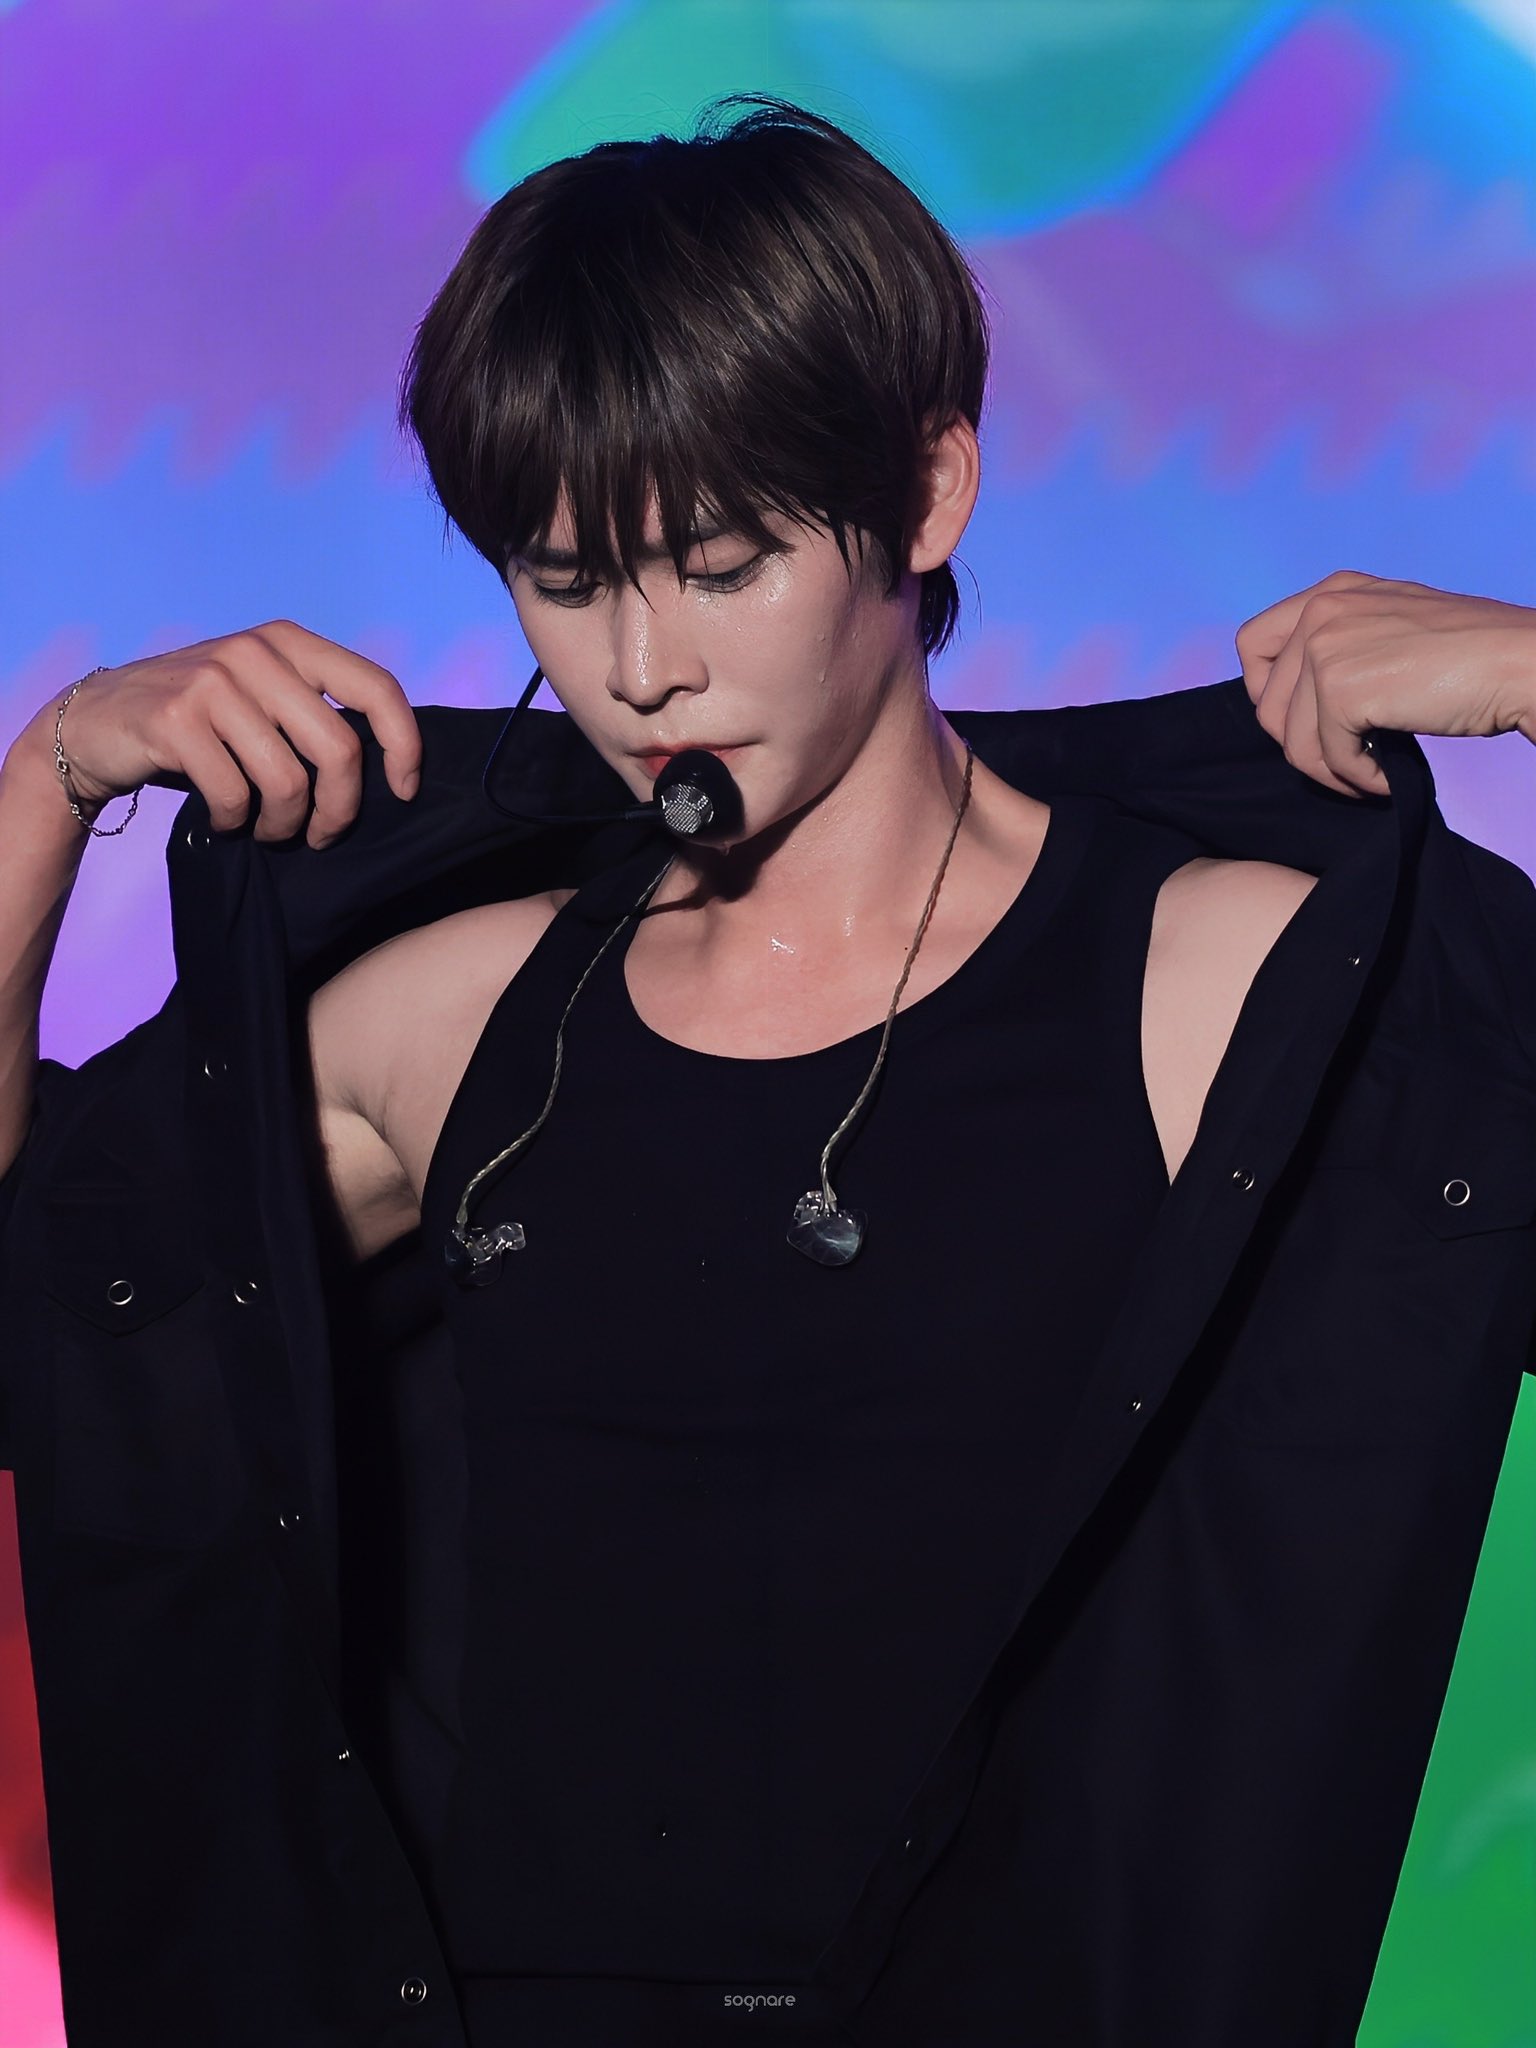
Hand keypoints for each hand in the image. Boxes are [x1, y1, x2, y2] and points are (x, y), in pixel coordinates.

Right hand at [23, 621, 421, 845]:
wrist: (97, 722)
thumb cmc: (199, 723)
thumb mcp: (262, 696)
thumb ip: (315, 712)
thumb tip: (391, 767)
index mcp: (289, 641)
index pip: (377, 687)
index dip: (404, 746)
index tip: (404, 791)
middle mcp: (255, 652)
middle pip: (340, 750)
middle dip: (339, 811)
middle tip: (320, 835)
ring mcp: (213, 683)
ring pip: (289, 782)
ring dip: (284, 825)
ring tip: (268, 831)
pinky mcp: (175, 721)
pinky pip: (235, 796)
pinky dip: (234, 823)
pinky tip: (222, 820)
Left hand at [1234, 569, 1535, 798]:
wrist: (1519, 662)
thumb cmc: (1471, 654)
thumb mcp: (1391, 628)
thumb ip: (1341, 646)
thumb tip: (1295, 707)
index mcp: (1331, 592)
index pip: (1252, 645)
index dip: (1265, 693)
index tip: (1304, 719)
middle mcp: (1322, 611)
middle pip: (1266, 705)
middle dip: (1303, 746)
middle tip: (1347, 759)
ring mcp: (1327, 647)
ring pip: (1292, 741)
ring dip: (1332, 771)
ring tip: (1369, 773)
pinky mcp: (1343, 689)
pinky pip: (1329, 758)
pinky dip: (1358, 779)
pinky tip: (1386, 776)